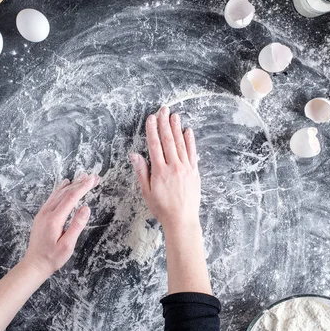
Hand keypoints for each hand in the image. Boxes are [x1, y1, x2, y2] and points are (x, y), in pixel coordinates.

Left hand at [22, 174, 98, 276]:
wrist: (34, 264)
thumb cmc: (52, 257)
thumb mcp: (67, 245)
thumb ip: (76, 225)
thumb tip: (86, 208)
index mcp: (54, 219)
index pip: (71, 197)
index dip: (83, 187)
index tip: (93, 179)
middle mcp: (46, 212)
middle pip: (65, 192)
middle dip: (80, 183)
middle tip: (94, 177)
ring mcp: (42, 213)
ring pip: (58, 193)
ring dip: (72, 184)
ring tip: (83, 177)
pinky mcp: (41, 215)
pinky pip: (53, 197)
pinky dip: (61, 189)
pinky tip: (65, 184)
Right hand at [130, 106, 200, 231]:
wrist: (182, 220)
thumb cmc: (162, 208)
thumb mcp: (146, 192)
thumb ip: (142, 172)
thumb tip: (134, 155)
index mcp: (159, 171)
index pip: (155, 145)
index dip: (152, 130)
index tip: (151, 118)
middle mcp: (173, 167)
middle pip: (168, 140)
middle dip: (164, 123)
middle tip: (163, 110)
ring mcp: (186, 168)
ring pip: (180, 144)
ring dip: (176, 128)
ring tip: (174, 115)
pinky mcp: (194, 172)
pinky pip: (192, 153)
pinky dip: (190, 141)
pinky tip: (188, 131)